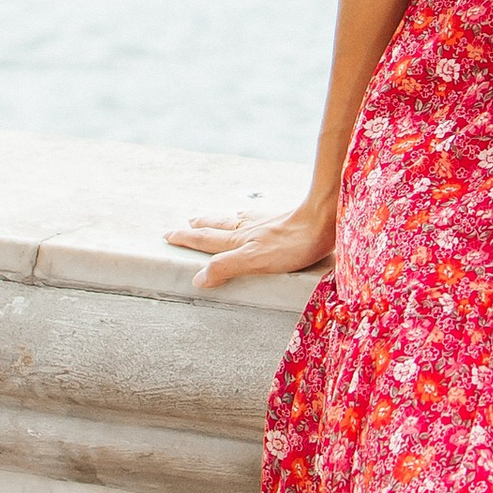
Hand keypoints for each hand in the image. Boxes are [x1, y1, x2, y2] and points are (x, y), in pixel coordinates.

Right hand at [165, 192, 335, 289]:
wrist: (323, 219)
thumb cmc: (292, 245)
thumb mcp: (255, 261)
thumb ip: (226, 267)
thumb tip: (197, 278)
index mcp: (239, 241)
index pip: (207, 240)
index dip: (187, 240)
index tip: (168, 236)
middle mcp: (248, 229)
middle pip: (217, 227)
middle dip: (198, 228)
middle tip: (183, 225)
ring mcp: (265, 223)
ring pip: (234, 220)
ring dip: (218, 221)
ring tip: (207, 218)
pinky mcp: (282, 220)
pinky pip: (255, 216)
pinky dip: (245, 215)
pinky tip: (249, 214)